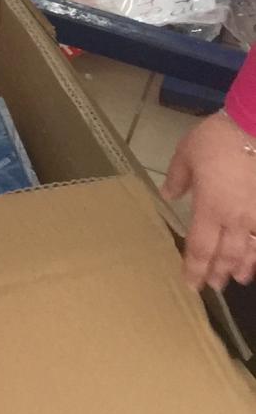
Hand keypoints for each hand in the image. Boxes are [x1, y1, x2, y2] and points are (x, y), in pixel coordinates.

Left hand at [164, 111, 255, 290]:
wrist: (253, 127)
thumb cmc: (217, 139)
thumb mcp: (186, 153)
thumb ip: (178, 178)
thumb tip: (167, 195)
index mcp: (210, 208)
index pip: (200, 247)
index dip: (195, 268)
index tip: (191, 283)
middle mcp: (235, 219)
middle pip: (226, 255)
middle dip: (217, 273)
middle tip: (213, 287)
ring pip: (250, 252)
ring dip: (241, 268)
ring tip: (236, 280)